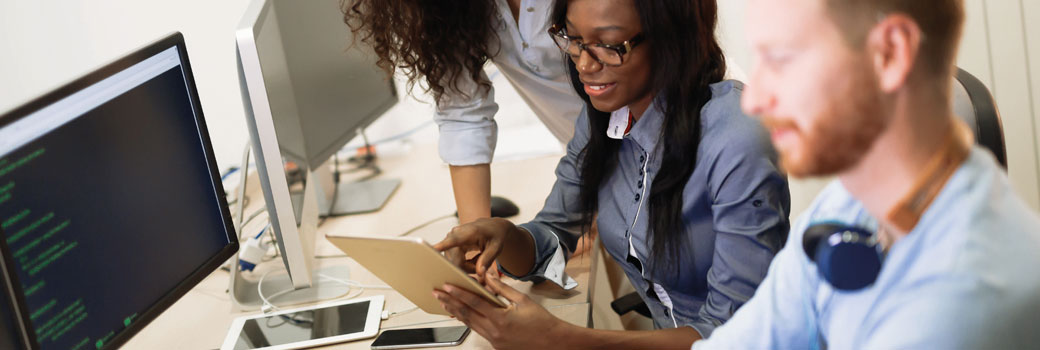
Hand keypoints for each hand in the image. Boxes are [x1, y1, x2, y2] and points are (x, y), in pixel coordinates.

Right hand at [433, 218, 518, 281]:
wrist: (493, 227)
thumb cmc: (496, 236)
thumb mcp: (496, 248)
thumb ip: (488, 259)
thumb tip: (480, 274)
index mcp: (468, 232)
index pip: (452, 241)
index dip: (441, 246)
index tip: (428, 250)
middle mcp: (455, 234)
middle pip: (455, 261)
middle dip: (468, 268)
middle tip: (482, 268)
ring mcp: (450, 240)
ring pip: (454, 263)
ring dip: (466, 267)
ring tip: (479, 261)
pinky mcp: (448, 245)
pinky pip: (453, 262)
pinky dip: (464, 265)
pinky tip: (473, 260)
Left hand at [433, 271, 568, 349]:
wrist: (553, 343)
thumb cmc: (541, 321)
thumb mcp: (522, 300)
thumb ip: (502, 289)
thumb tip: (487, 278)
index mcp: (501, 319)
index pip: (474, 303)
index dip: (458, 294)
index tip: (446, 286)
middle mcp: (494, 332)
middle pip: (466, 315)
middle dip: (450, 302)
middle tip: (437, 293)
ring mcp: (494, 341)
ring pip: (470, 324)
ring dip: (456, 312)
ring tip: (445, 302)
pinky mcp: (496, 346)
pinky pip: (478, 331)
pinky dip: (468, 321)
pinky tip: (461, 314)